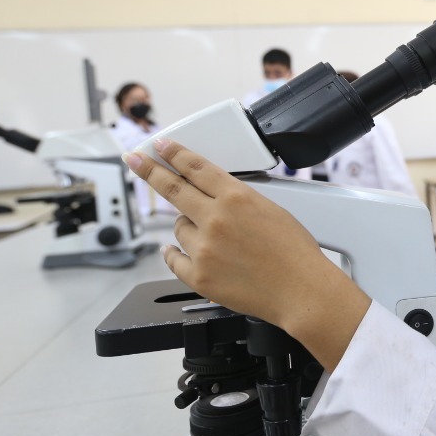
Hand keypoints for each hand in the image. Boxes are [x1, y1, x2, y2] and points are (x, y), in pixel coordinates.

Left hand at [123, 138, 369, 369]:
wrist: (301, 291)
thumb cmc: (295, 254)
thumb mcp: (272, 209)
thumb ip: (238, 199)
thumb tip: (213, 197)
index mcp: (237, 197)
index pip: (196, 166)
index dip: (174, 153)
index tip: (160, 145)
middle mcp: (216, 219)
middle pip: (172, 187)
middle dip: (149, 169)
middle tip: (134, 159)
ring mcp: (204, 248)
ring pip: (179, 227)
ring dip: (188, 227)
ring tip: (216, 241)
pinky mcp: (198, 275)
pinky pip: (173, 258)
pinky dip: (174, 253)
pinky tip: (174, 250)